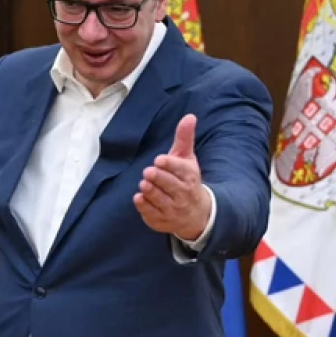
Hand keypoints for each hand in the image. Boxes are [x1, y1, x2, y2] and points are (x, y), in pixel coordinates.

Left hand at [134, 114, 210, 241]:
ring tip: (144, 184)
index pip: (180, 169)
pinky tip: (139, 198)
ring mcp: (173, 209)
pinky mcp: (161, 220)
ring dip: (150, 191)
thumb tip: (189, 116)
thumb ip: (184, 138)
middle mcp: (183, 194)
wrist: (196, 214)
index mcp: (190, 176)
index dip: (169, 164)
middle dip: (158, 178)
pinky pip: (152, 214)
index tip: (159, 160)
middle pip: (170, 185)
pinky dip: (145, 206)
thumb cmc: (187, 180)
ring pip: (160, 200)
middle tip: (148, 172)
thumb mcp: (187, 159)